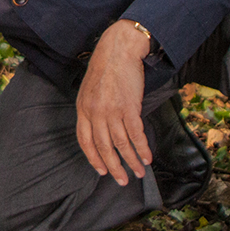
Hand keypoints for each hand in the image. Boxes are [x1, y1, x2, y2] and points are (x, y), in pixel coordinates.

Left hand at [74, 19, 153, 185]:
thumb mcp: (89, 90)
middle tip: (121, 180)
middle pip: (103, 147)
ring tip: (138, 173)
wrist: (118, 50)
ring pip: (121, 144)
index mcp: (82, 109)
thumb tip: (100, 130)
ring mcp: (111, 111)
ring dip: (131, 161)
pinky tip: (147, 157)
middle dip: (113, 167)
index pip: (85, 141)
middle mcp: (95, 113)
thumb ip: (91, 110)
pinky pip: (136, 135)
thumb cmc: (105, 68)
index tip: (101, 170)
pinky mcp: (129, 107)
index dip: (93, 158)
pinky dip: (142, 148)